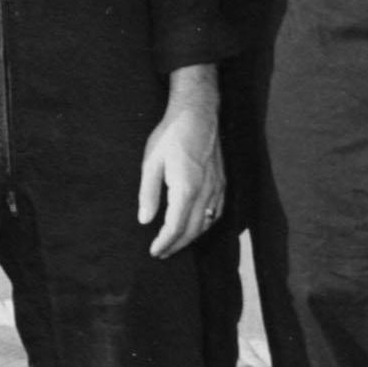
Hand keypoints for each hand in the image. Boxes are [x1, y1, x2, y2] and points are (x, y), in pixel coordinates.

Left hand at [138, 96, 225, 258]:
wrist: (197, 113)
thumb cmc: (172, 134)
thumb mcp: (151, 162)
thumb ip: (148, 193)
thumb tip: (145, 220)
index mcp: (186, 188)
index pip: (176, 227)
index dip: (164, 243)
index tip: (154, 251)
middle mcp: (206, 192)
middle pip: (193, 230)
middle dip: (177, 245)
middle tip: (162, 253)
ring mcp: (217, 188)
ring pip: (207, 224)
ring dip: (191, 238)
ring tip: (176, 244)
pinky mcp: (223, 182)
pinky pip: (217, 212)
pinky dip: (206, 225)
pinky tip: (196, 226)